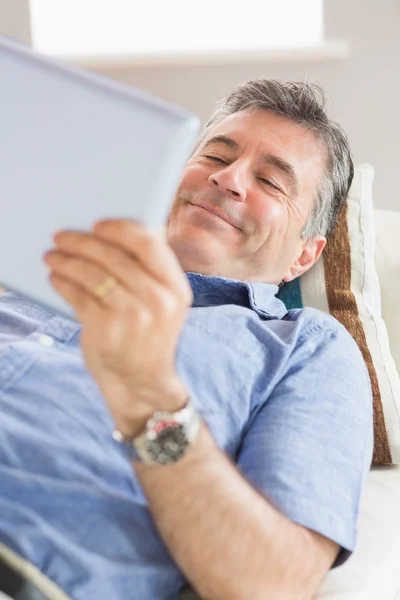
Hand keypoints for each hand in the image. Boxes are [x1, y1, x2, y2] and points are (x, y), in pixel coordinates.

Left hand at [44, 219, 192, 436]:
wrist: (142, 383)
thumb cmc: (148, 336)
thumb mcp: (163, 305)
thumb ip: (148, 273)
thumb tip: (111, 234)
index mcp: (177, 288)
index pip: (149, 243)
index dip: (120, 229)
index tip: (98, 224)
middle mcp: (159, 300)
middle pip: (114, 256)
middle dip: (82, 242)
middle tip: (61, 236)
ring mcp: (133, 316)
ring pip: (92, 274)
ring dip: (66, 260)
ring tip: (52, 256)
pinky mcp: (107, 330)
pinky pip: (78, 295)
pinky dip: (62, 282)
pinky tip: (55, 277)